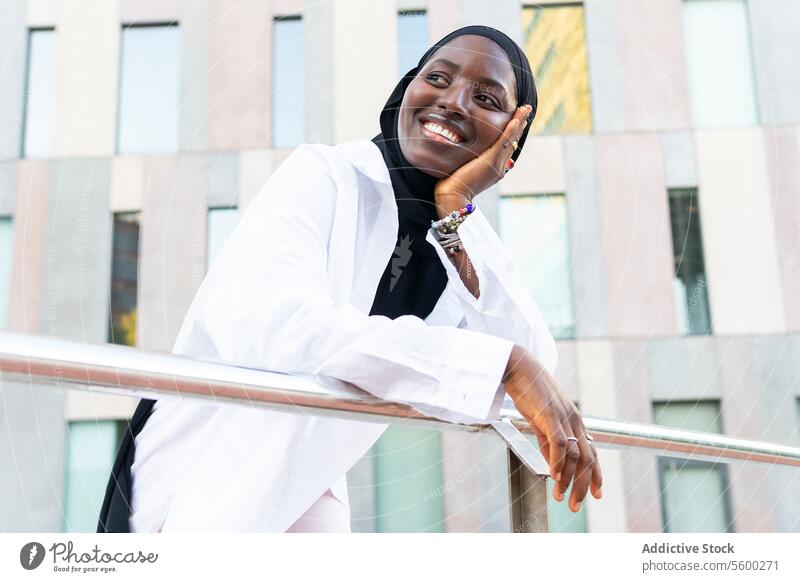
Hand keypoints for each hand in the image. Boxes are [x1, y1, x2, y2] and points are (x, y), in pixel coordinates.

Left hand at [433, 104, 531, 217]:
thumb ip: (474, 164)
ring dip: (520, 121)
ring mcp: (497, 164)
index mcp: (495, 169)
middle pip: (513, 141)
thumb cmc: (453, 187)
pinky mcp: (491, 161)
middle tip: (526, 109)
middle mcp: (500, 167)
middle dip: (520, 124)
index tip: (518, 121)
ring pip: (511, 139)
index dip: (513, 133)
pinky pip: (504, 142)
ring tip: (526, 108)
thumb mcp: (465, 172)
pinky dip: (511, 130)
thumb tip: (477, 158)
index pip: (507, 147)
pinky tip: (517, 119)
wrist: (453, 197)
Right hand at [503, 345, 602, 511]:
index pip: (592, 452)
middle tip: (577, 506)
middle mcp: (574, 420)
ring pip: (575, 455)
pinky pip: (560, 444)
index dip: (596, 475)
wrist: (518, 366)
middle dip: (583, 485)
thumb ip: (548, 440)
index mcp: (574, 420)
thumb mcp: (540, 419)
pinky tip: (554, 477)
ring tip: (561, 497)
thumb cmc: (527, 390)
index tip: (596, 494)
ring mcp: (564, 417)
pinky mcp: (551, 414)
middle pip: (588, 459)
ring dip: (568, 480)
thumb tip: (553, 463)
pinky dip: (558, 463)